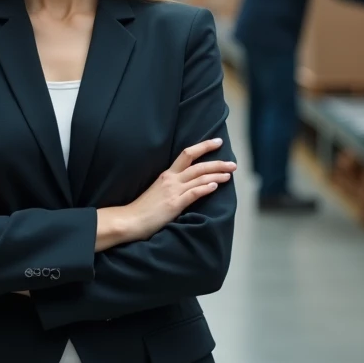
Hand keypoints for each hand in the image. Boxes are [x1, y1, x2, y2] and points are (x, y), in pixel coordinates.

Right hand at [119, 138, 234, 243]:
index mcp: (167, 174)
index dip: (204, 146)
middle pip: (198, 165)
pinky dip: (205, 188)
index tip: (218, 142)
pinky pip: (193, 193)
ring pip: (199, 178)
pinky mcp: (174, 204)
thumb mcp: (158, 191)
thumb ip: (172, 186)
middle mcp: (171, 179)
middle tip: (232, 163)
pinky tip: (215, 186)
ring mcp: (173, 191)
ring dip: (217, 175)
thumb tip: (188, 185)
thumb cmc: (144, 209)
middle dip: (217, 162)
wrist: (130, 220)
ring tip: (229, 175)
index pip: (187, 154)